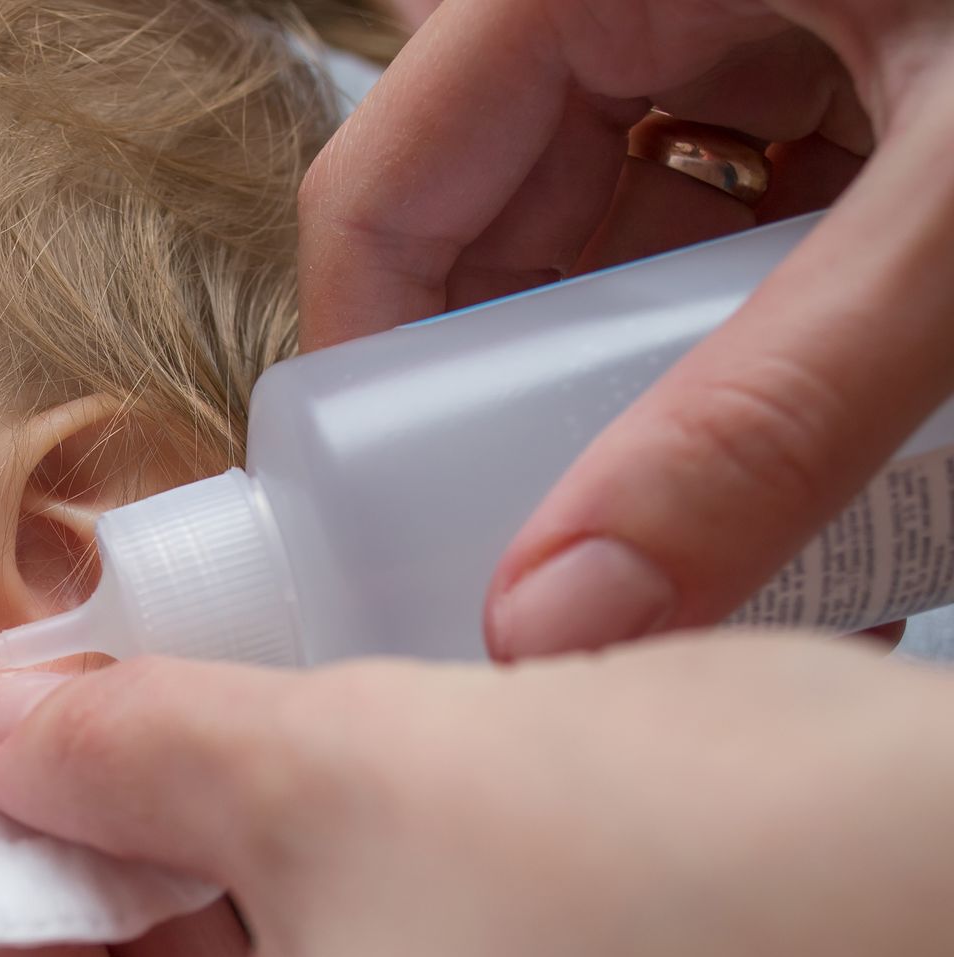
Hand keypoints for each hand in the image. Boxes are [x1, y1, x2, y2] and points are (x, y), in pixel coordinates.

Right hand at [296, 0, 953, 660]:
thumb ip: (771, 413)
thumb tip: (568, 620)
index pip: (394, 186)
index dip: (377, 371)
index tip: (417, 534)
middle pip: (511, 236)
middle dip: (549, 413)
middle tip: (600, 572)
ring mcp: (760, 30)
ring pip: (638, 250)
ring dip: (682, 401)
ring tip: (754, 539)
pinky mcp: (856, 73)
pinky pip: (758, 229)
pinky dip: (790, 351)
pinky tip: (851, 462)